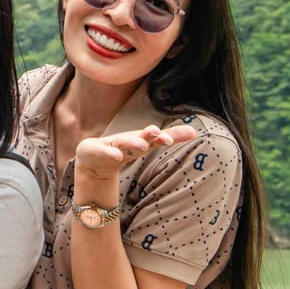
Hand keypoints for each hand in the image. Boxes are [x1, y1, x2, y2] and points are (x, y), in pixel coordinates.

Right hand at [72, 124, 198, 186]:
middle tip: (156, 133)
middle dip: (147, 135)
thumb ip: (170, 137)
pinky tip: (118, 156)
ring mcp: (112, 144)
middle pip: (139, 136)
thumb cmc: (125, 148)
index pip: (154, 137)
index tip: (169, 140)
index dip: (162, 137)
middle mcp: (128, 139)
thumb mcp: (148, 144)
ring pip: (123, 142)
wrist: (95, 157)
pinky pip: (105, 152)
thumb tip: (194, 131)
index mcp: (141, 138)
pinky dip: (111, 153)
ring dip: (132, 142)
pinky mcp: (98, 151)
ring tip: (142, 145)